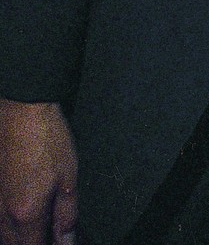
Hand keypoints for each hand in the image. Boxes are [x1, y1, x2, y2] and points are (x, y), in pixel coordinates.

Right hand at [0, 100, 76, 244]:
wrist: (20, 111)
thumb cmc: (45, 138)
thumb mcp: (68, 177)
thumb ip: (66, 213)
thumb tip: (66, 239)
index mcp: (25, 213)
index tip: (60, 242)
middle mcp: (1, 214)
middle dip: (32, 243)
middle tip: (49, 233)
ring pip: (2, 235)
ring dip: (18, 237)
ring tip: (38, 226)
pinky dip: (8, 225)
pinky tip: (22, 214)